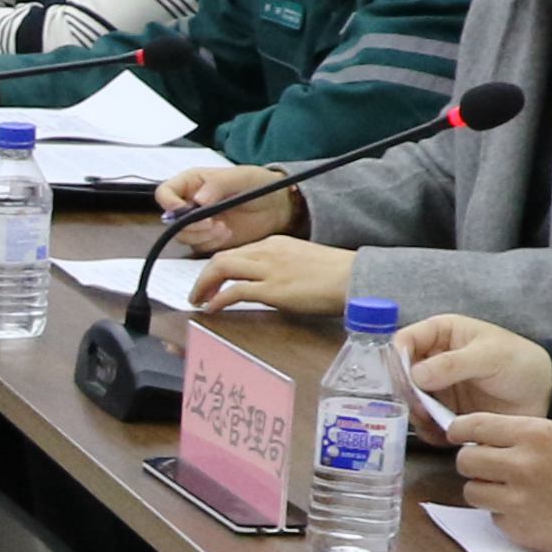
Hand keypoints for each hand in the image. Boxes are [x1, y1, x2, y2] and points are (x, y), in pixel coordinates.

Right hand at [154, 164, 296, 249]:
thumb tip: (198, 200)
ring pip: (183, 236)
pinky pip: (199, 246)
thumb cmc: (259, 185)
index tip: (186, 211)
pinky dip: (211, 243)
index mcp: (191, 183)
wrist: (278, 207)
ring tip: (224, 229)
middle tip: (212, 223)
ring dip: (202, 236)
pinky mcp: (209, 238)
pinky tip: (228, 235)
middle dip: (190, 225)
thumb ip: (217, 185)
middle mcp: (190, 203)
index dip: (169, 204)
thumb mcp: (240, 177)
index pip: (165, 193)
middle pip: (171, 220)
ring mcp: (199, 222)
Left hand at [183, 235, 359, 314]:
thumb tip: (269, 285)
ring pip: (221, 268)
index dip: (219, 266)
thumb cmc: (336, 274)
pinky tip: (213, 308)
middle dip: (204, 275)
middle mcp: (267, 251)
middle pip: (222, 257)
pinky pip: (234, 291)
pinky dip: (218, 299)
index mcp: (275, 243)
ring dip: (204, 285)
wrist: (354, 278)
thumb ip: (281, 267)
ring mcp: (269, 269)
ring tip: (199, 300)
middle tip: (198, 292)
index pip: (237, 251)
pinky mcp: (272, 289)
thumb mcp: (303, 261)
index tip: (212, 280)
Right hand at [393, 313, 551, 419]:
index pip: (405, 340)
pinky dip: (429, 431)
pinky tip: (444, 434)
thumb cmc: (520, 363)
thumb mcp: (490, 356)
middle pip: (400, 374)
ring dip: (416, 414)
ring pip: (409, 401)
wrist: (545, 395)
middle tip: (420, 407)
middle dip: (406, 392)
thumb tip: (416, 375)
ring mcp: (437, 389)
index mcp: (441, 334)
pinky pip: (425, 423)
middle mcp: (432, 360)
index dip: (399, 358)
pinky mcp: (445, 413)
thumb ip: (453, 363)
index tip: (405, 379)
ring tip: (435, 422)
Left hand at [452, 411, 551, 551]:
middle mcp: (521, 465)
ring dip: (486, 490)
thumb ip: (523, 434)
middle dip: (474, 463)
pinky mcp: (521, 529)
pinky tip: (530, 511)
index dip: (461, 431)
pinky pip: (494, 517)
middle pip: (466, 461)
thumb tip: (483, 436)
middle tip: (489, 468)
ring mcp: (519, 500)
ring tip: (510, 491)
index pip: (474, 426)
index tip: (458, 435)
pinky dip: (505, 515)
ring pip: (472, 491)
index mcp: (534, 434)